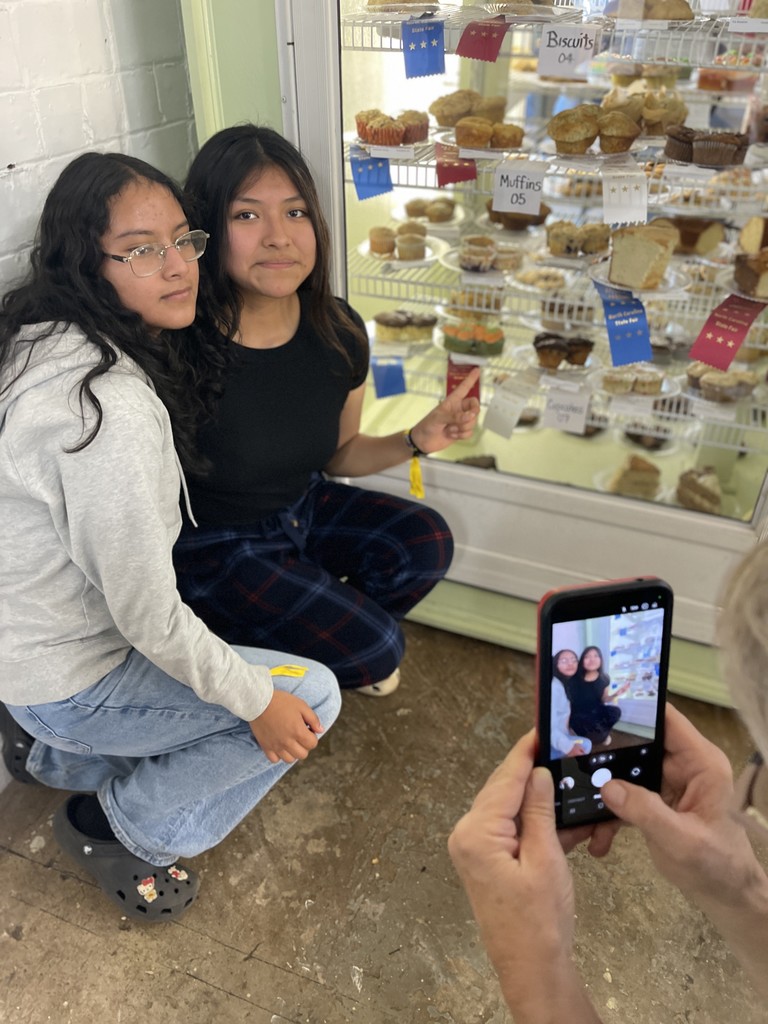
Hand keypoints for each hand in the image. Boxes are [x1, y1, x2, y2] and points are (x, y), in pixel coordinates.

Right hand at [249, 690, 323, 763]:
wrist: (258, 701)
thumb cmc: (281, 701)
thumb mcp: (301, 705)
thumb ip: (313, 719)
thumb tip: (320, 730)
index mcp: (298, 731)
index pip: (312, 744)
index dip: (312, 736)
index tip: (307, 729)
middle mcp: (287, 742)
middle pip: (302, 755)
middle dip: (304, 746)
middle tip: (299, 735)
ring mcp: (276, 746)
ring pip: (289, 760)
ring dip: (292, 752)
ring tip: (290, 741)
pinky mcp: (265, 746)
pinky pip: (275, 759)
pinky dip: (278, 755)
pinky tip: (279, 744)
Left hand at [409, 367, 480, 453]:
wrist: (423, 441)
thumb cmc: (427, 425)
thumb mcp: (439, 418)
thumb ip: (455, 416)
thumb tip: (471, 416)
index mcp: (452, 401)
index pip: (464, 388)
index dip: (471, 379)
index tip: (477, 370)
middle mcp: (458, 409)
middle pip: (474, 407)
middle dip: (473, 413)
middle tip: (467, 417)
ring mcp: (460, 421)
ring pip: (472, 422)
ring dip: (462, 427)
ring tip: (449, 429)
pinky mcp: (461, 431)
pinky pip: (470, 432)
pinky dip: (462, 435)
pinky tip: (451, 435)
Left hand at [448, 731, 601, 1021]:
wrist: (531, 968)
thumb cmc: (540, 921)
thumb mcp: (547, 859)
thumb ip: (539, 811)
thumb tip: (539, 773)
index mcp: (477, 832)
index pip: (505, 779)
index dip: (526, 752)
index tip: (541, 728)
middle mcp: (467, 835)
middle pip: (502, 788)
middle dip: (531, 771)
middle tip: (557, 747)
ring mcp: (474, 848)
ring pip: (507, 806)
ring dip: (535, 797)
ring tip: (565, 778)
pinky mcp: (486, 859)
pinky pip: (509, 827)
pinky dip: (532, 820)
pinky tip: (559, 815)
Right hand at [597, 705, 762, 905]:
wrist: (725, 896)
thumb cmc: (716, 865)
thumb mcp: (681, 840)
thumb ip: (645, 811)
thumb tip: (607, 787)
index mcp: (701, 763)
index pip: (667, 720)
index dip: (636, 709)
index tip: (597, 708)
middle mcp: (685, 766)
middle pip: (639, 743)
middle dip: (606, 752)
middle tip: (571, 757)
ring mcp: (669, 783)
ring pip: (627, 770)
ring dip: (604, 789)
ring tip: (577, 800)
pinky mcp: (657, 801)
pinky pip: (627, 795)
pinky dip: (610, 812)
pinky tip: (595, 834)